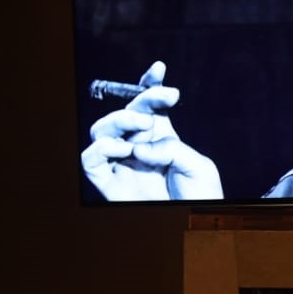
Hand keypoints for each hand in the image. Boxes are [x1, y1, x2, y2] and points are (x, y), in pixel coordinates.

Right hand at [81, 61, 223, 200]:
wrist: (196, 223)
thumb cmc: (202, 197)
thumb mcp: (199, 166)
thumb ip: (172, 148)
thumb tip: (138, 148)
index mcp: (162, 136)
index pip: (150, 105)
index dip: (150, 85)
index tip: (159, 69)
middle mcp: (139, 146)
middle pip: (126, 112)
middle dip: (139, 103)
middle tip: (154, 112)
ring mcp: (123, 162)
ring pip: (102, 130)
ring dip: (118, 122)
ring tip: (141, 128)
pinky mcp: (110, 182)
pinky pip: (90, 159)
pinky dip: (101, 149)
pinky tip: (124, 150)